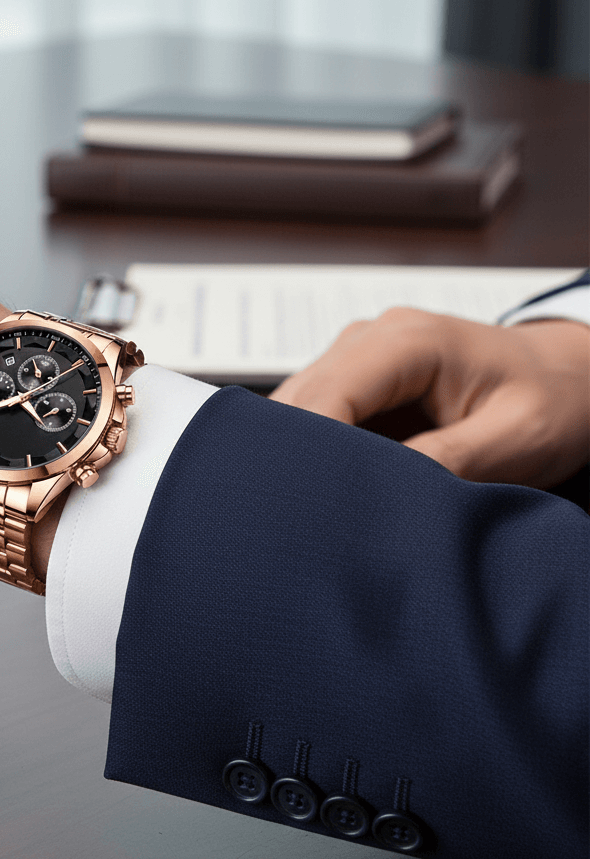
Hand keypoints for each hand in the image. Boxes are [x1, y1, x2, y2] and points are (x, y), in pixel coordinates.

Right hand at [270, 308, 589, 487]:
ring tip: (314, 506)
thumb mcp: (517, 438)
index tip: (308, 507)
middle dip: (295, 459)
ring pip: (296, 409)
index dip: (307, 453)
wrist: (568, 374)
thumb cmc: (552, 398)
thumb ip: (447, 461)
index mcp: (408, 341)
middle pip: (298, 401)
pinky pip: (314, 415)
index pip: (326, 396)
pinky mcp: (354, 380)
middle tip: (301, 519)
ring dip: (301, 456)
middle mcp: (369, 339)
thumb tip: (378, 494)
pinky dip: (313, 453)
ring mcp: (355, 355)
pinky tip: (327, 487)